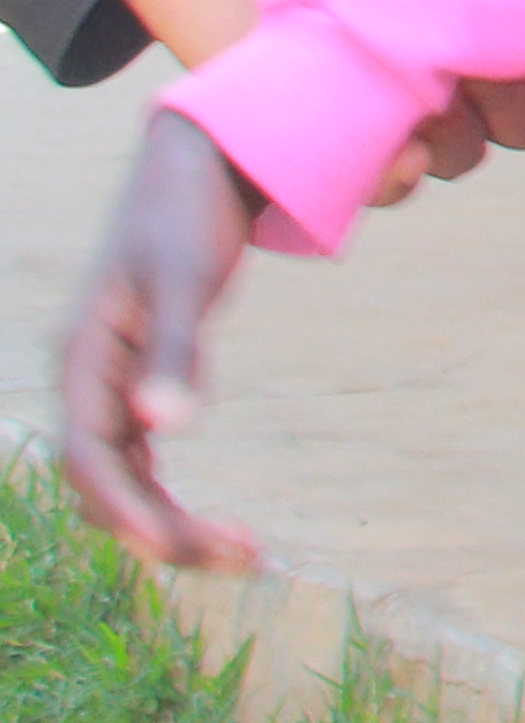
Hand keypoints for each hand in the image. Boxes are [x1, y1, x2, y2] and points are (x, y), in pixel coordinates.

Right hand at [51, 114, 262, 572]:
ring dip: (169, 520)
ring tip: (241, 550)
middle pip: (106, 483)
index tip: (178, 548)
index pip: (91, 459)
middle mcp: (88, 382)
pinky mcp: (138, 381)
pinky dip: (169, 493)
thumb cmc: (186, 214)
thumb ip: (175, 352)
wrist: (194, 165)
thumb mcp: (185, 277)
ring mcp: (109, 386)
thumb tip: (165, 428)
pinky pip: (140, 458)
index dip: (128, 510)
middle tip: (242, 556)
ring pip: (124, 478)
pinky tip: (216, 520)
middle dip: (162, 529)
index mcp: (84, 361)